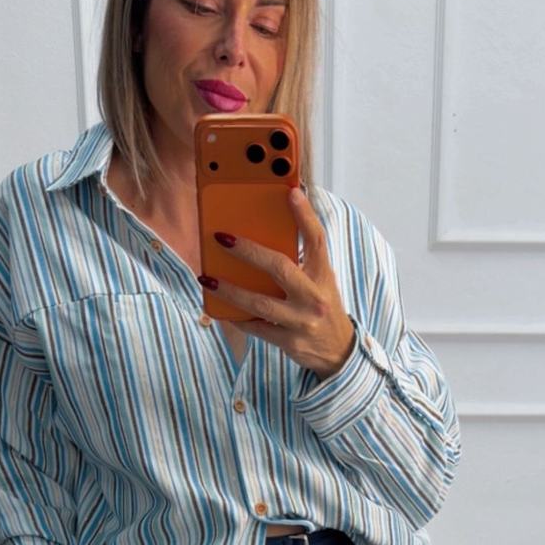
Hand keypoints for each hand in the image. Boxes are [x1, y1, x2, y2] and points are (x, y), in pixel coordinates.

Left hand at [200, 187, 356, 379]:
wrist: (338, 351)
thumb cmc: (322, 308)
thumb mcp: (321, 282)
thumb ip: (301, 262)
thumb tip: (267, 236)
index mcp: (323, 276)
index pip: (316, 240)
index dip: (305, 215)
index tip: (291, 192)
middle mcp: (314, 297)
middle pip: (280, 267)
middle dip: (248, 251)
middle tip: (222, 238)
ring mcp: (302, 322)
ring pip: (260, 303)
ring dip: (229, 290)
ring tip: (206, 278)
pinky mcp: (289, 342)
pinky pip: (257, 327)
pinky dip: (237, 318)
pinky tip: (219, 308)